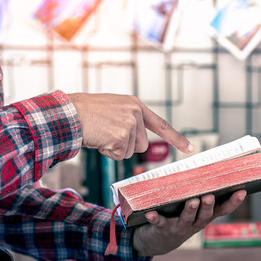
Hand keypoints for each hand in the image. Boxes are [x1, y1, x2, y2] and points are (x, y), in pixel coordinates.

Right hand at [68, 93, 193, 159]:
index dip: (177, 139)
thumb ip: (130, 120)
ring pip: (130, 152)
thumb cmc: (86, 113)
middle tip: (107, 133)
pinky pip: (119, 155)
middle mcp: (135, 113)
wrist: (68, 113)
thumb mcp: (113, 109)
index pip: (161, 125)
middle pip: (142, 145)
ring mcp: (129, 124)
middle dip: (125, 145)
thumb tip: (139, 143)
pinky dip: (107, 152)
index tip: (191, 149)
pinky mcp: (121, 136)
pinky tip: (98, 139)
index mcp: (135, 105)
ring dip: (115, 149)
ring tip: (101, 134)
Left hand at [132, 190, 246, 256]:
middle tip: (210, 196)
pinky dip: (156, 218)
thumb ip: (197, 189)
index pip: (222, 209)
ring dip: (190, 210)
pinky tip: (151, 213)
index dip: (233, 202)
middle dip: (208, 205)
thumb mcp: (191, 208)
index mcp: (204, 216)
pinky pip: (159, 223)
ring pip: (187, 218)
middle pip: (205, 215)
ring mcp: (179, 227)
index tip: (242, 191)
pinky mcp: (162, 229)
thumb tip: (202, 164)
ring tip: (192, 201)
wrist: (159, 242)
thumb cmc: (178, 217)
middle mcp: (195, 223)